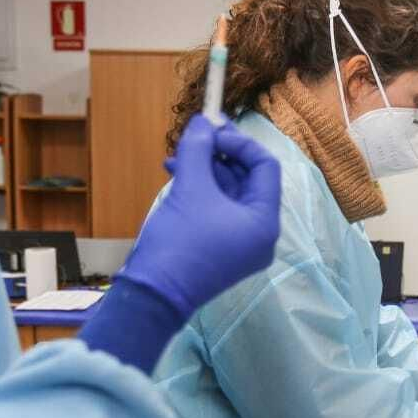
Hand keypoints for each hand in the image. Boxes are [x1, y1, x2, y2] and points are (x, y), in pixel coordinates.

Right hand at [122, 116, 280, 315]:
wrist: (152, 295)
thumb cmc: (178, 242)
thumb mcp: (190, 187)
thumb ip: (198, 149)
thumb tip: (202, 123)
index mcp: (265, 221)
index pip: (265, 166)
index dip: (239, 143)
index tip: (211, 130)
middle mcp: (260, 235)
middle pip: (248, 179)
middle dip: (220, 154)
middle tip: (196, 135)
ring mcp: (241, 244)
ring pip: (229, 193)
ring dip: (205, 170)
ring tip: (177, 156)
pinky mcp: (221, 249)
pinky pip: (217, 210)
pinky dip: (200, 190)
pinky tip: (175, 175)